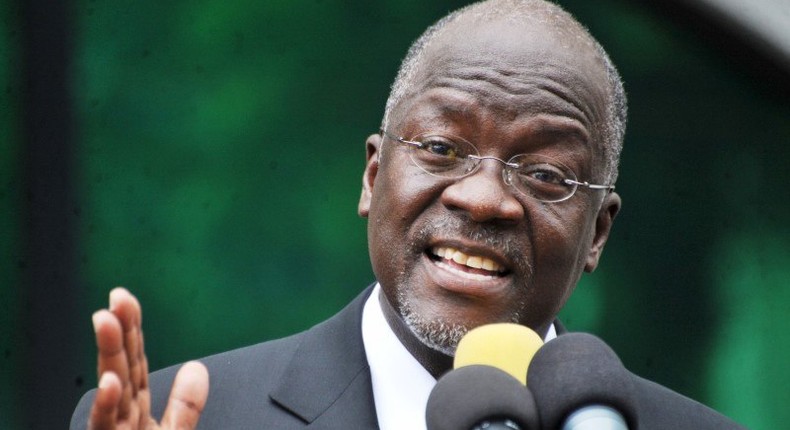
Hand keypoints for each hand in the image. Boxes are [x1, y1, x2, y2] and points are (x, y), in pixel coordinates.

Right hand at [88, 287, 208, 428]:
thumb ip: (185, 405)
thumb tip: (197, 368)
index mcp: (136, 410)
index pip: (135, 362)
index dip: (133, 331)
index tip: (127, 300)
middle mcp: (122, 417)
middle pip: (122, 367)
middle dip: (119, 331)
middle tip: (117, 297)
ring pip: (111, 389)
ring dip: (109, 354)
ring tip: (106, 321)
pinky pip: (105, 426)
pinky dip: (106, 405)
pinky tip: (110, 381)